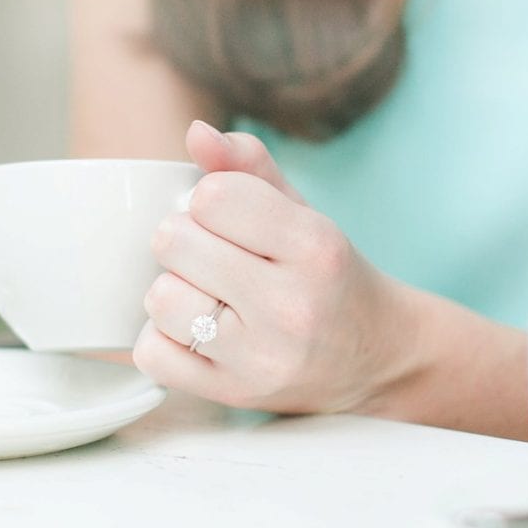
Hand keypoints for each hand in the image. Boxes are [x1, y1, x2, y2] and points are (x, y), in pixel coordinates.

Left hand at [132, 121, 415, 412]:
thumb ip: (248, 167)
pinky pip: (153, 355)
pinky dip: (162, 340)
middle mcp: (291, 306)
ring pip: (160, 299)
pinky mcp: (233, 394)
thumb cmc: (329, 277)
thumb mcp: (303, 213)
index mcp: (315, 247)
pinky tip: (195, 332)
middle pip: (175, 242)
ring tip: (205, 295)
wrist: (375, 358)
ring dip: (172, 291)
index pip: (214, 197)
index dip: (208, 200)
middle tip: (212, 256)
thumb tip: (196, 133)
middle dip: (184, 240)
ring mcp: (261, 358)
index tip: (228, 218)